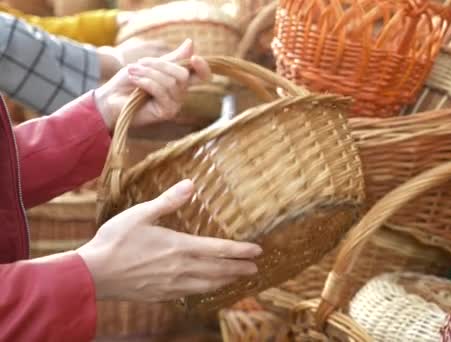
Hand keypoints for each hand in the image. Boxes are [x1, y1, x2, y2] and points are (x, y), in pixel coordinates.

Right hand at [77, 179, 262, 300]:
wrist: (93, 274)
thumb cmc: (115, 240)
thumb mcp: (141, 214)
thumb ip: (169, 201)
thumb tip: (191, 185)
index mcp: (179, 247)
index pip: (219, 250)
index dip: (241, 251)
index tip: (258, 251)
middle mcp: (180, 268)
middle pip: (219, 270)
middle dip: (239, 269)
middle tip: (256, 269)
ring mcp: (172, 285)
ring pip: (207, 285)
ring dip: (226, 281)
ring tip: (238, 279)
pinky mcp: (161, 295)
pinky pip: (191, 294)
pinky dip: (206, 290)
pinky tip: (207, 288)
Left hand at [94, 39, 210, 130]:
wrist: (109, 99)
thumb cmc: (128, 82)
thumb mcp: (149, 65)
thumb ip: (171, 58)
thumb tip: (191, 43)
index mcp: (179, 82)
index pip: (201, 76)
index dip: (203, 67)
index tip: (194, 58)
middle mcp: (180, 94)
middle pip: (183, 74)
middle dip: (160, 65)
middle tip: (139, 64)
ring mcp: (174, 105)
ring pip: (170, 82)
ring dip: (148, 73)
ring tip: (131, 72)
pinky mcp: (166, 113)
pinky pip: (161, 91)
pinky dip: (146, 82)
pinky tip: (134, 80)